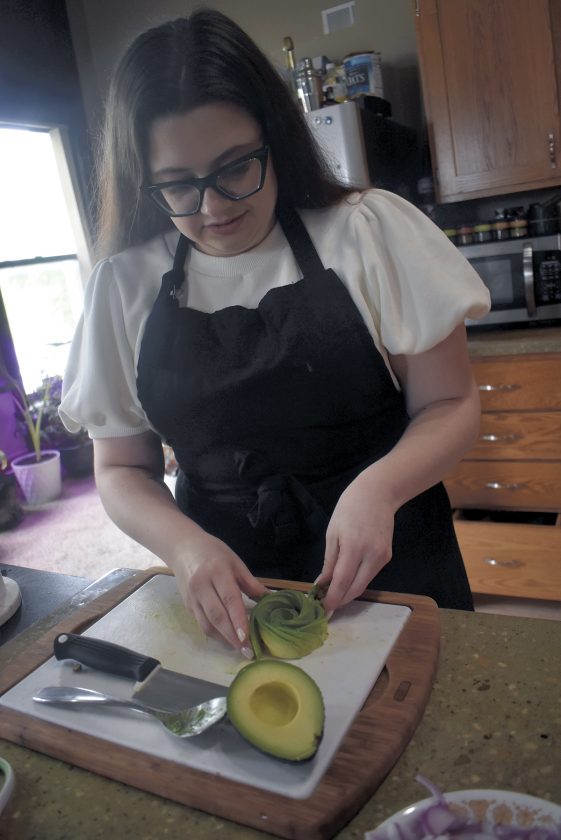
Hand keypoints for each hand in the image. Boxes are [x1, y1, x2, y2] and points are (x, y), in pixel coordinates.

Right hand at [171, 531, 268, 655]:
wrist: (183, 548)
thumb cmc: (213, 552)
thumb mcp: (235, 562)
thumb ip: (251, 583)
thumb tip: (270, 599)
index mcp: (217, 572)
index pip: (230, 600)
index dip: (239, 620)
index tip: (248, 637)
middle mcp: (202, 587)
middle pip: (217, 616)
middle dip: (232, 637)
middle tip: (247, 651)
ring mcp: (192, 598)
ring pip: (207, 625)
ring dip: (223, 639)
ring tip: (239, 648)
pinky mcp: (187, 606)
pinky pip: (201, 623)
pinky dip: (215, 633)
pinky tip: (227, 638)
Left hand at [315, 474, 395, 614]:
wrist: (378, 494)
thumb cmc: (349, 508)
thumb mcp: (333, 532)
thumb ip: (330, 561)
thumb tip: (322, 584)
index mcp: (354, 547)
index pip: (342, 582)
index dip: (332, 599)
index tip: (322, 610)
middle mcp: (372, 556)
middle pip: (356, 589)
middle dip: (340, 601)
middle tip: (326, 607)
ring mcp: (382, 557)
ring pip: (364, 583)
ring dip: (348, 592)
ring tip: (332, 595)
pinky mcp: (387, 557)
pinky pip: (370, 574)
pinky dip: (357, 581)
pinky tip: (346, 581)